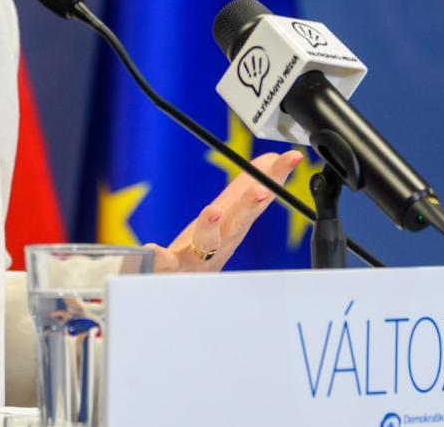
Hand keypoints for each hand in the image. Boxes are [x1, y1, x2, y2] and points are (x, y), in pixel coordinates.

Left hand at [146, 150, 303, 272]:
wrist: (174, 287)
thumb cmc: (203, 251)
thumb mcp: (227, 217)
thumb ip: (246, 189)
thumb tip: (270, 158)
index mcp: (232, 226)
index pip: (257, 198)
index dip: (275, 177)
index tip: (292, 157)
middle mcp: (219, 243)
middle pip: (238, 221)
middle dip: (250, 205)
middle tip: (262, 190)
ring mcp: (195, 256)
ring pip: (206, 242)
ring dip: (210, 227)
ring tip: (212, 210)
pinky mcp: (170, 267)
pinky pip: (163, 262)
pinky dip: (158, 256)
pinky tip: (152, 247)